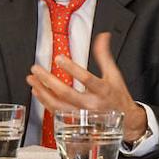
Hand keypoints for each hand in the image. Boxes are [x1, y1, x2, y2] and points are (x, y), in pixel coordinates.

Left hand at [26, 32, 147, 141]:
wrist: (126, 121)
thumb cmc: (117, 96)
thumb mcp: (114, 74)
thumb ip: (104, 55)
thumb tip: (103, 36)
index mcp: (103, 91)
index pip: (87, 79)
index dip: (72, 68)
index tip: (59, 58)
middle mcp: (92, 105)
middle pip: (67, 93)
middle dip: (49, 80)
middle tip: (36, 69)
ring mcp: (82, 115)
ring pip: (58, 105)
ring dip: (42, 92)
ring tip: (32, 80)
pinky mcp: (76, 122)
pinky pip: (57, 112)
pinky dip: (45, 102)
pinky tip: (37, 92)